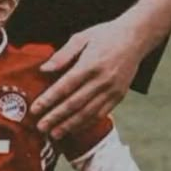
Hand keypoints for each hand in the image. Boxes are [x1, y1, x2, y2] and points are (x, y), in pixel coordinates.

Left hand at [33, 18, 143, 137]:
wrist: (135, 38)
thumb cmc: (105, 36)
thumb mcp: (82, 37)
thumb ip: (62, 55)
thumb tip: (44, 69)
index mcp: (90, 64)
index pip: (65, 86)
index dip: (49, 100)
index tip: (35, 109)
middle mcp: (102, 80)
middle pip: (75, 103)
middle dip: (56, 117)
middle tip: (40, 127)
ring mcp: (112, 90)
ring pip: (87, 113)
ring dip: (69, 125)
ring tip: (54, 134)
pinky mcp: (119, 97)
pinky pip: (100, 114)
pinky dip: (85, 123)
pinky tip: (73, 129)